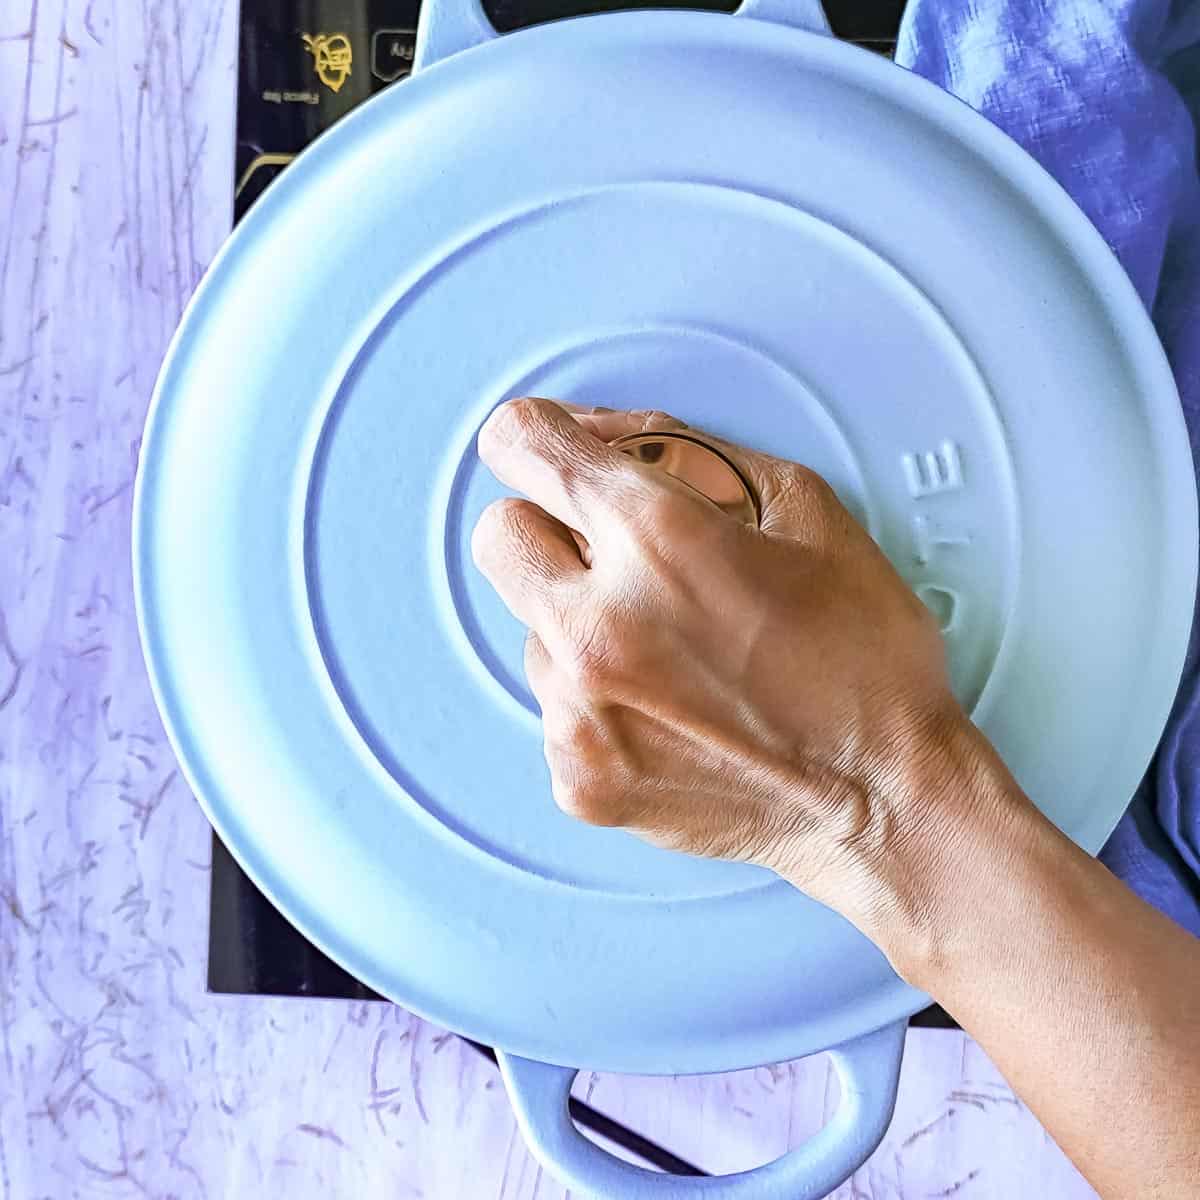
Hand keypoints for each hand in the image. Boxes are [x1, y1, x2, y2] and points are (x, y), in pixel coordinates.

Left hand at [472, 397, 1015, 937]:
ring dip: (581, 622)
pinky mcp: (579, 775)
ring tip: (671, 653)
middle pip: (499, 534)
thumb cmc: (864, 658)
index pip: (523, 442)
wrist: (887, 801)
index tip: (546, 449)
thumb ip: (692, 453)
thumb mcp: (806, 511)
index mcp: (658, 539)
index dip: (537, 437)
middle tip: (613, 553)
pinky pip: (552, 705)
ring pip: (530, 627)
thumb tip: (604, 435)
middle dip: (547, 528)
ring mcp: (579, 710)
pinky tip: (670, 709)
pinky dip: (597, 697)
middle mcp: (598, 625)